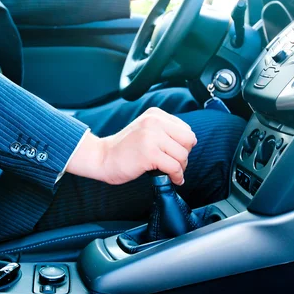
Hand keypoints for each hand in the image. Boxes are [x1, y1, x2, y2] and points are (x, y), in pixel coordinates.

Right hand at [66, 108, 196, 185]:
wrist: (102, 158)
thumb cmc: (125, 148)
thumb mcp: (146, 130)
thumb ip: (165, 131)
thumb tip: (191, 143)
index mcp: (155, 114)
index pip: (186, 129)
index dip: (183, 145)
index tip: (174, 154)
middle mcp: (154, 121)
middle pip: (188, 141)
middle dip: (184, 155)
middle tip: (175, 164)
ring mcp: (151, 136)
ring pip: (182, 155)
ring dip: (180, 168)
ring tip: (172, 172)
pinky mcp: (149, 153)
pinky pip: (174, 167)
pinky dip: (176, 176)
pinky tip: (172, 179)